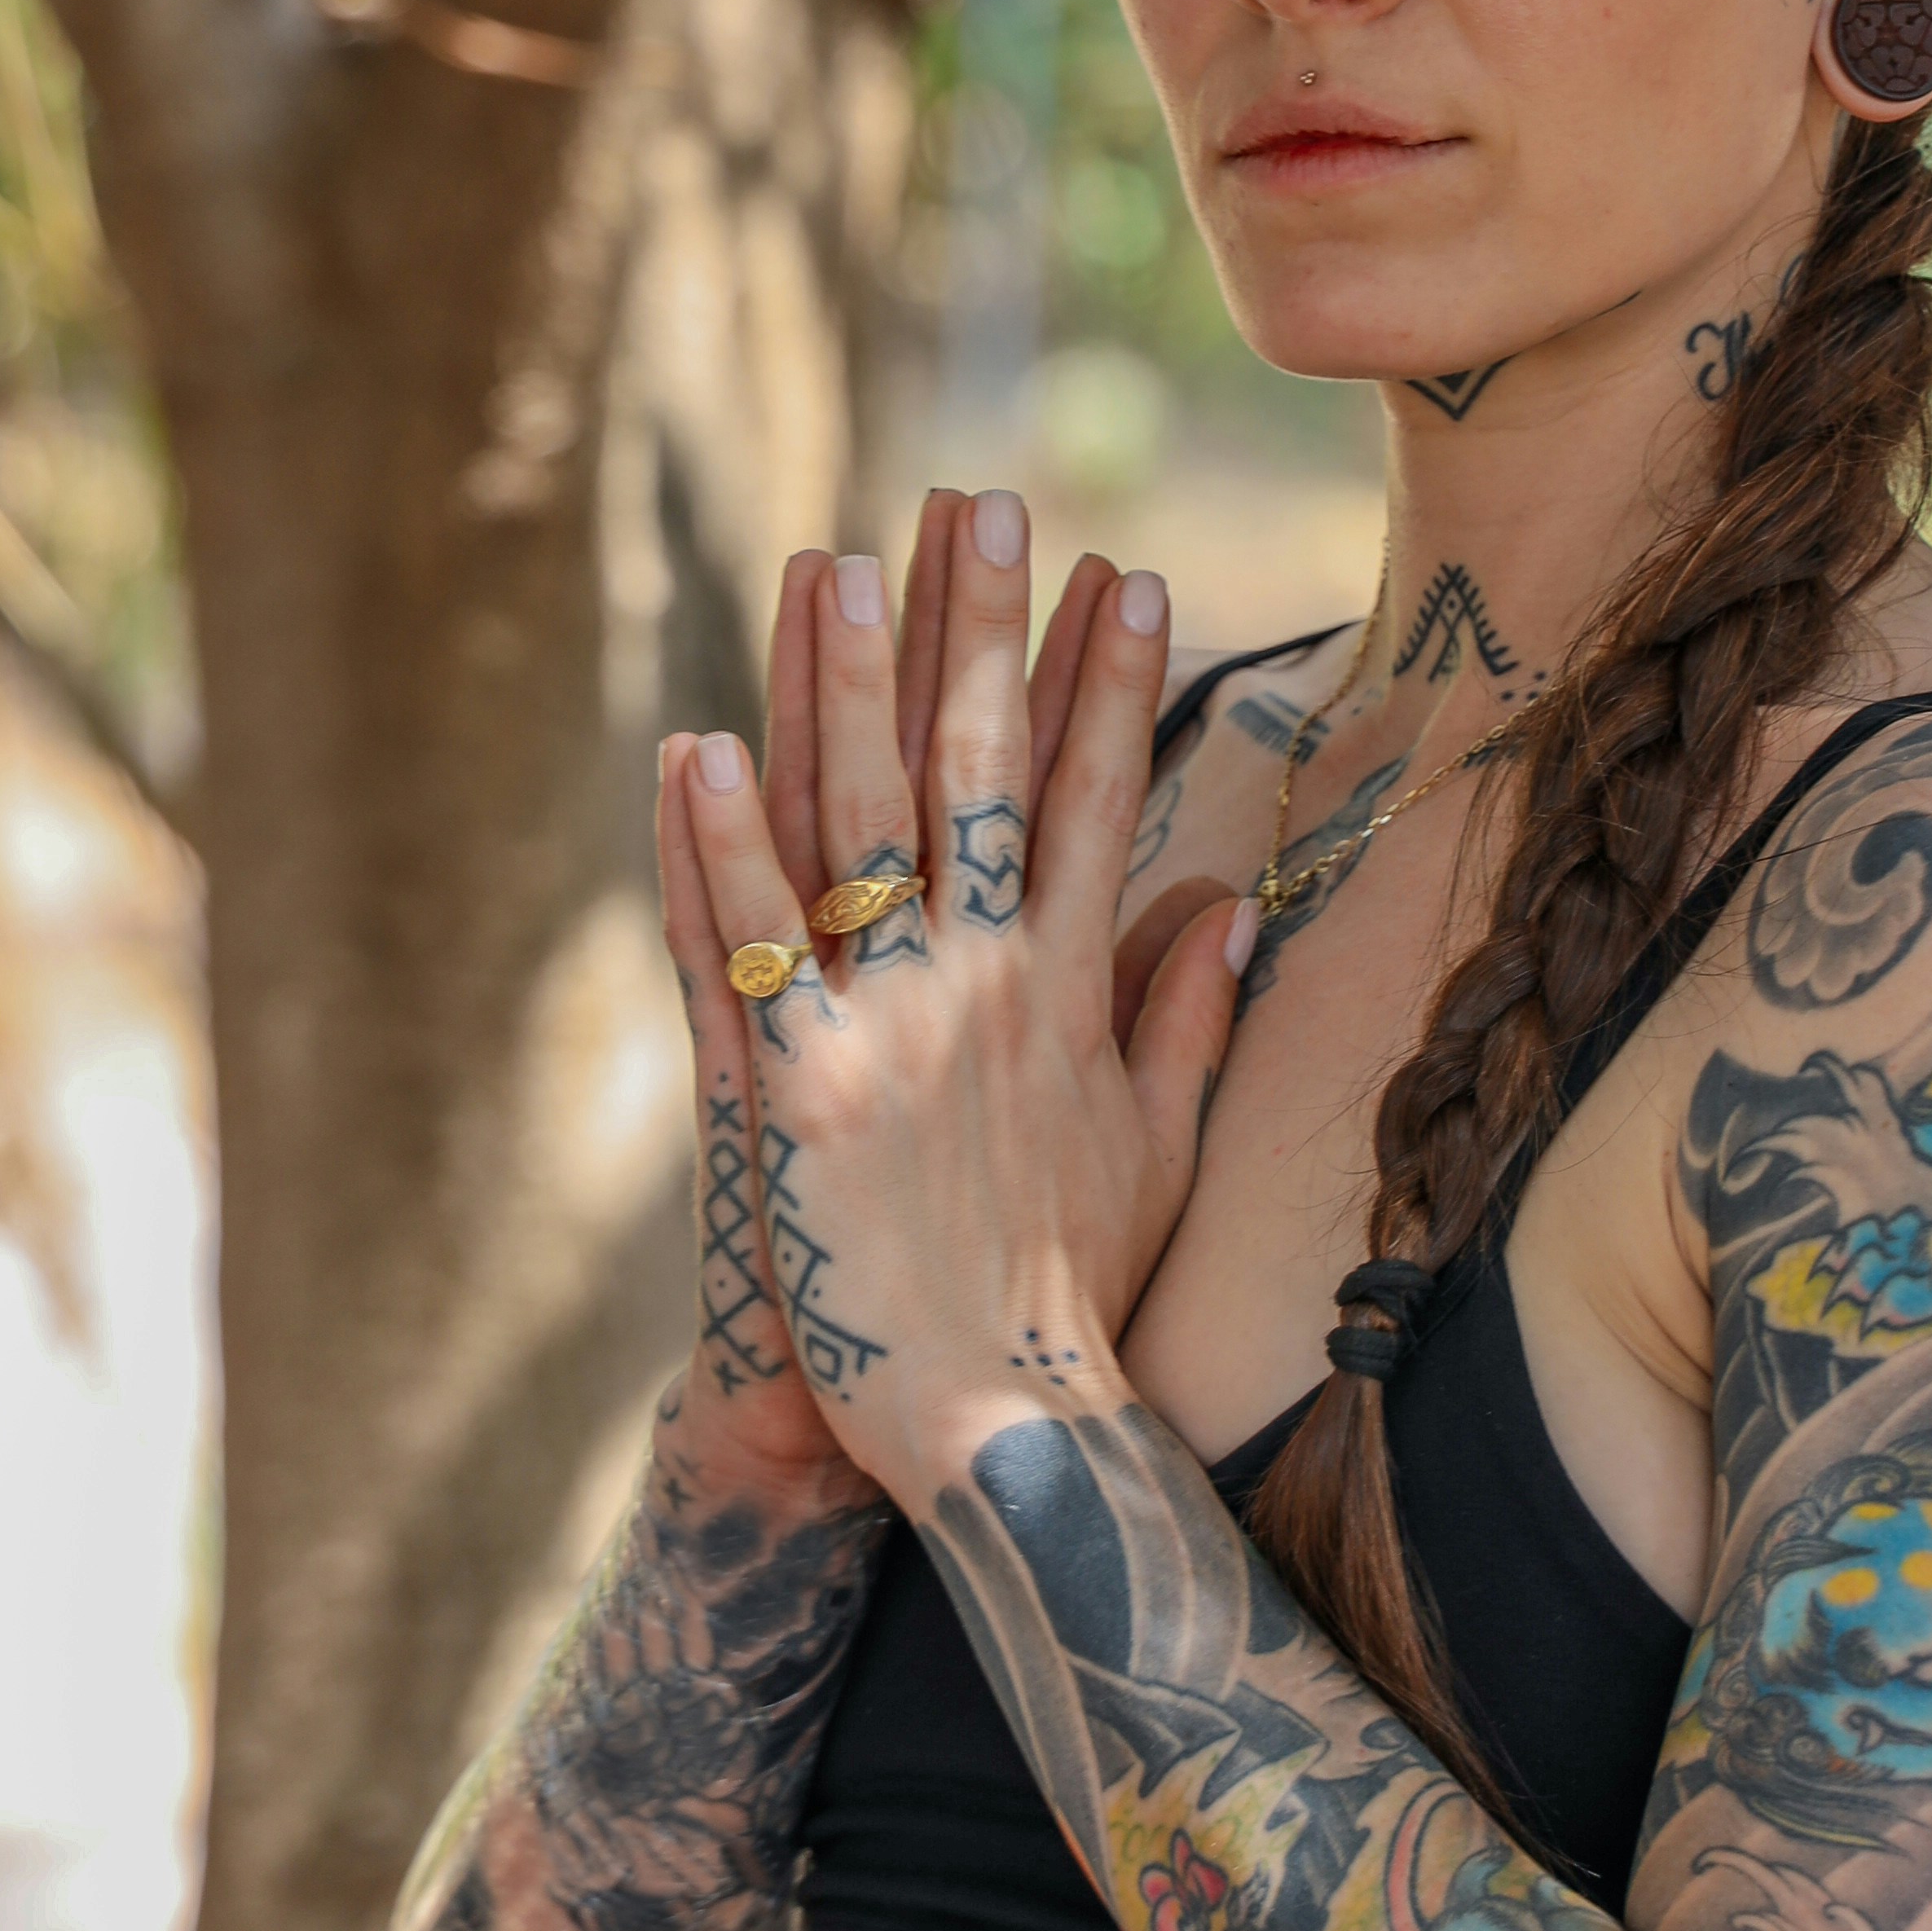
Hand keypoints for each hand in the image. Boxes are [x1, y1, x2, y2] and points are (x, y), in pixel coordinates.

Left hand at [679, 495, 1251, 1512]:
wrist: (1004, 1429)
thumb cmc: (1074, 1307)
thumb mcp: (1157, 1154)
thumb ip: (1189, 1023)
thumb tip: (1234, 909)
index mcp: (1073, 998)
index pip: (1105, 802)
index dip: (1113, 684)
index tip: (1129, 574)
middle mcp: (990, 988)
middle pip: (988, 772)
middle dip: (981, 628)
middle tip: (981, 502)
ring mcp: (892, 1031)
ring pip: (861, 823)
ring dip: (842, 683)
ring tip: (835, 559)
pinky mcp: (800, 1090)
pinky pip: (744, 941)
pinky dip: (717, 844)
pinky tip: (697, 744)